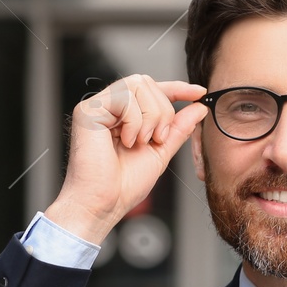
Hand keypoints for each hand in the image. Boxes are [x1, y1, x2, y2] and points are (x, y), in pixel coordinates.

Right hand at [47, 74, 208, 244]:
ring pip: (137, 86)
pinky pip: (123, 98)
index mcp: (124, 116)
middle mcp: (108, 108)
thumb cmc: (123, 186)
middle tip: (157, 138)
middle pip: (146, 82)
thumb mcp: (160, 152)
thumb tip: (198, 108)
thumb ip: (178, 129)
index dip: (177, 88)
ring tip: (141, 142)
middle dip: (162, 110)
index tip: (199, 92)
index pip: (151, 90)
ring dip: (150, 116)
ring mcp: (97, 107)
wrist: (103, 204)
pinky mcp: (87, 110)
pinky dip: (134, 122)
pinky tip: (126, 141)